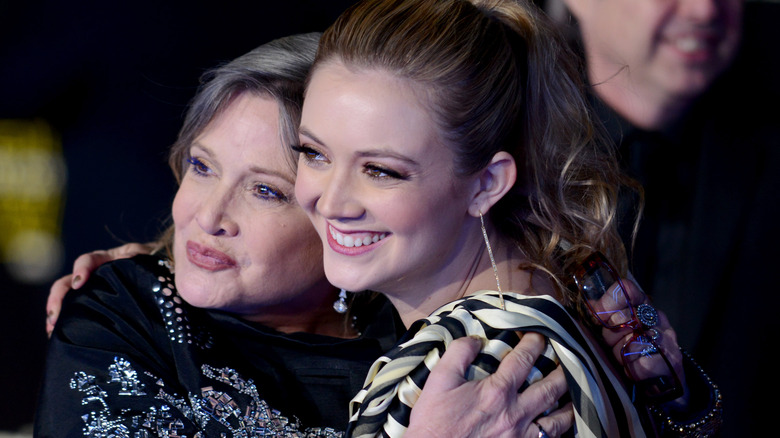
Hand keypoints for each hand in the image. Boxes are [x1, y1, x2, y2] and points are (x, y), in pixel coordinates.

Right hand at [46, 242, 155, 335]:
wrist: (169, 278)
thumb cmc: (161, 266)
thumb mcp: (152, 260)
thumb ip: (140, 257)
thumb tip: (128, 257)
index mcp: (110, 260)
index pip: (88, 260)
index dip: (81, 269)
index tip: (79, 283)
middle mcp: (96, 274)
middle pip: (68, 282)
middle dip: (58, 298)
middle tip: (54, 316)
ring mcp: (95, 291)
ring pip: (68, 299)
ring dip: (57, 313)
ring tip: (52, 330)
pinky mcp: (97, 306)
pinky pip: (77, 313)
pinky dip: (67, 323)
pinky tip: (60, 336)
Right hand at [405, 333, 572, 437]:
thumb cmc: (435, 421)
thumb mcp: (439, 380)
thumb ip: (458, 354)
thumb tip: (475, 339)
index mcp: (497, 391)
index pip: (524, 360)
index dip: (535, 343)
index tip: (540, 334)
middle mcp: (515, 413)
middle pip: (551, 387)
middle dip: (563, 370)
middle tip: (570, 359)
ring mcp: (521, 436)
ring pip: (559, 419)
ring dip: (569, 403)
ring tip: (574, 392)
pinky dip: (561, 430)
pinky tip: (562, 424)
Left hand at [599, 279, 687, 407]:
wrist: (664, 380)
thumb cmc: (635, 352)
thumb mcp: (618, 331)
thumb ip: (607, 316)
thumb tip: (590, 303)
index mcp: (643, 306)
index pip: (626, 290)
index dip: (608, 302)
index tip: (600, 316)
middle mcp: (657, 318)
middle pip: (623, 317)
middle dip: (611, 335)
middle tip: (615, 345)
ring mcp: (666, 338)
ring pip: (631, 341)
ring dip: (621, 354)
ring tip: (626, 359)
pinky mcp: (670, 361)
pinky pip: (642, 362)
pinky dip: (634, 369)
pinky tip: (635, 370)